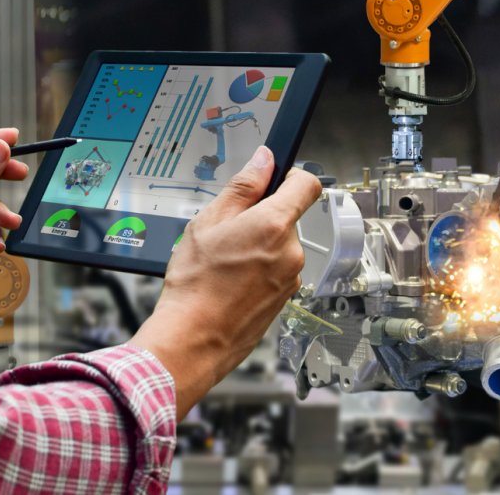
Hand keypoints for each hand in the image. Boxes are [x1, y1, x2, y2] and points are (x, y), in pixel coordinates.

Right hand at [129, 146, 320, 419]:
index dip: (291, 176)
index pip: (306, 185)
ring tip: (225, 263)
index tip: (274, 179)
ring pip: (280, 247)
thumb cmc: (195, 285)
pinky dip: (258, 271)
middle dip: (261, 219)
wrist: (192, 338)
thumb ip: (242, 187)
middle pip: (287, 218)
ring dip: (258, 248)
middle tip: (227, 232)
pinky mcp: (285, 298)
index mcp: (274, 225)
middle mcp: (291, 251)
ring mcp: (291, 278)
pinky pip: (276, 272)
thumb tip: (263, 161)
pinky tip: (231, 282)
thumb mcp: (208, 223)